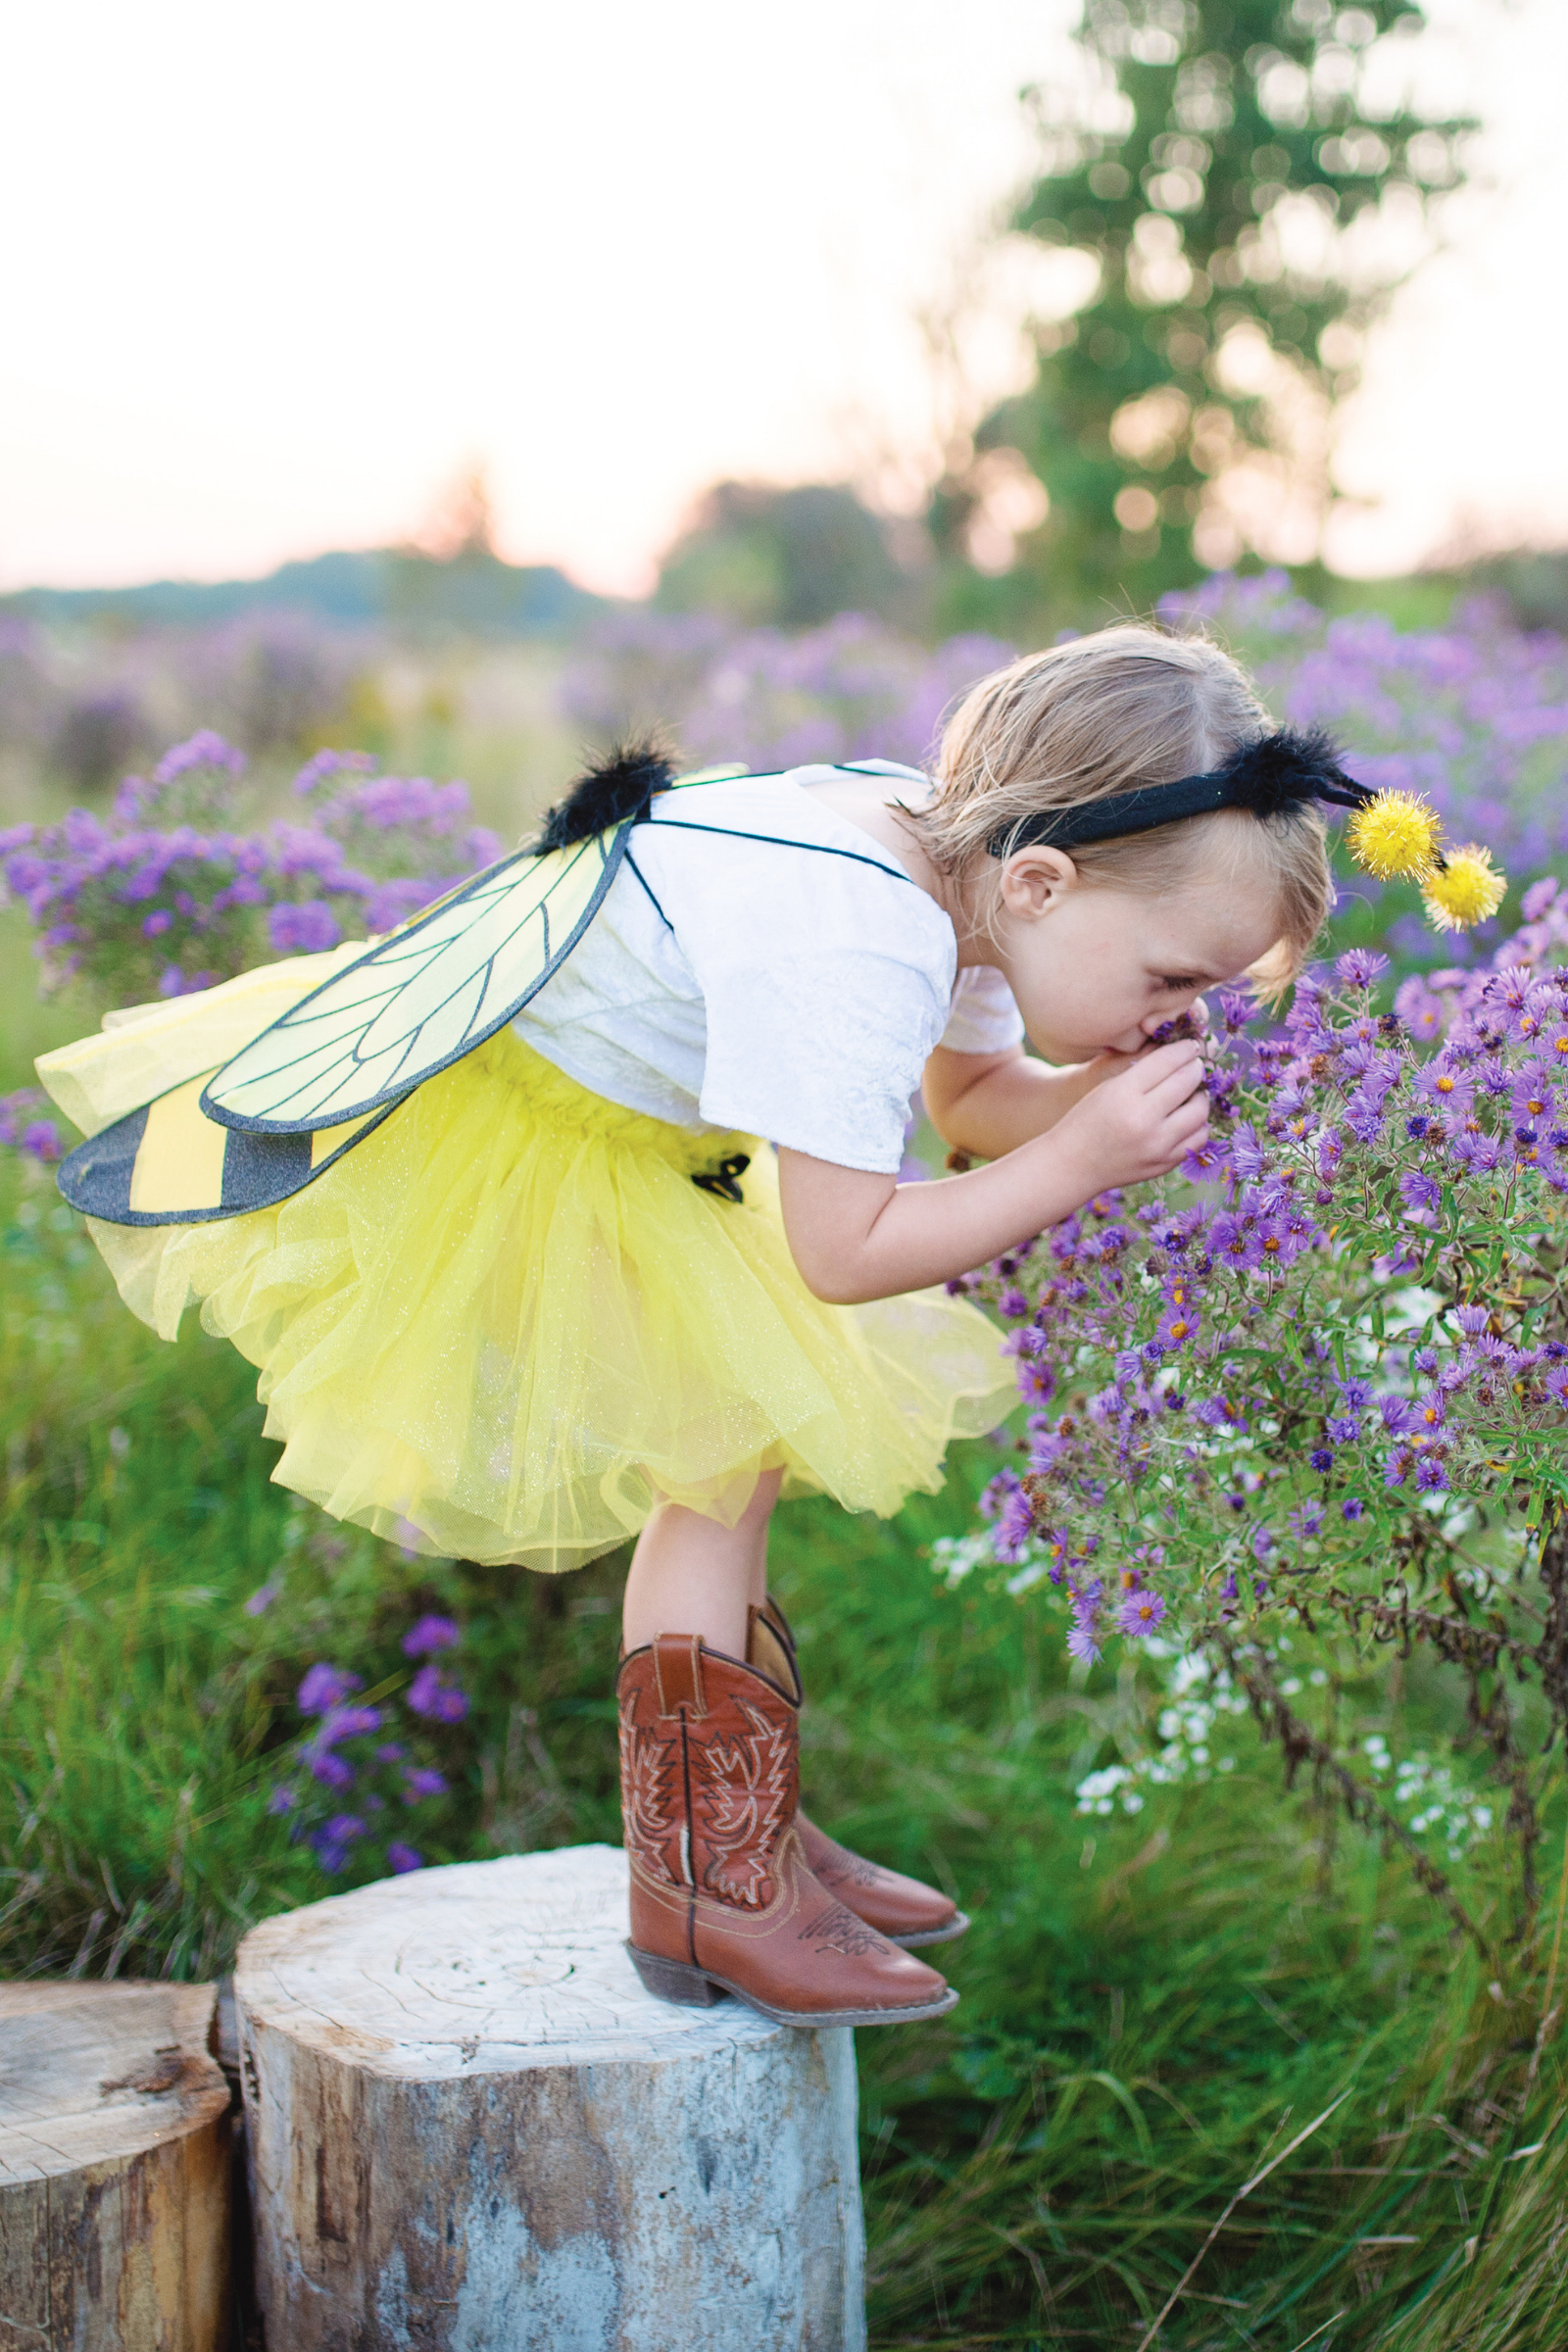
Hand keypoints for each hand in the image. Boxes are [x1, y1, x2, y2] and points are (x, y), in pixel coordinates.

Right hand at [1050, 1039, 1208, 1193]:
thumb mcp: (1106, 1087)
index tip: (1191, 1046)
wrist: (1073, 1165)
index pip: (1167, 1061)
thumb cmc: (1087, 1120)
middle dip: (1195, 1068)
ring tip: (1190, 1093)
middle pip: (1188, 1081)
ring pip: (1200, 1111)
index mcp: (1124, 1093)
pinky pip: (1198, 1138)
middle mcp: (1143, 1119)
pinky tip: (1187, 1118)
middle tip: (1194, 1065)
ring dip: (1199, 1096)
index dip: (1185, 1049)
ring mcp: (1157, 1145)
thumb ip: (1142, 1072)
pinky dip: (1197, 1124)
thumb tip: (1182, 1057)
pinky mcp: (1164, 1163)